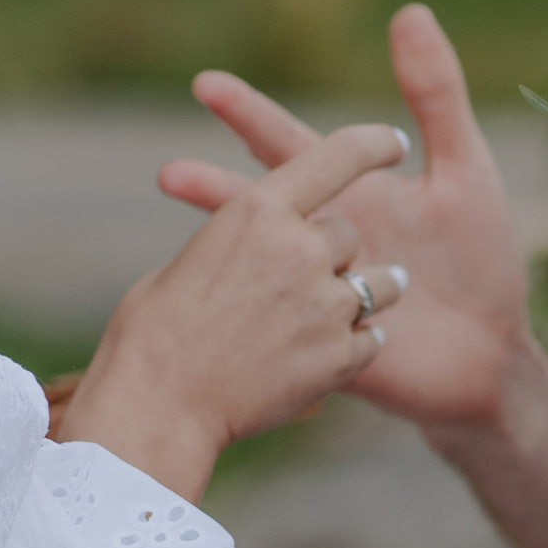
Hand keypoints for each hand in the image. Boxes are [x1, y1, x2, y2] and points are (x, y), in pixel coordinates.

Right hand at [56, 123, 407, 501]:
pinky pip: (370, 339)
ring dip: (359, 296)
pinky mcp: (338, 356)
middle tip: (295, 288)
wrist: (156, 406)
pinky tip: (318, 360)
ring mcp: (325, 304)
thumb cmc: (152, 333)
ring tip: (324, 319)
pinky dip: (353, 347)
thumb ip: (241, 246)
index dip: (371, 145)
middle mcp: (301, 249)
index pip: (336, 157)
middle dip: (331, 256)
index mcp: (258, 210)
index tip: (394, 141)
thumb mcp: (190, 262)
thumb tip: (260, 251)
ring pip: (378, 285)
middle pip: (349, 235)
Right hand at [173, 4, 530, 431]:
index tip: (204, 84)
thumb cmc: (478, 258)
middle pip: (263, 204)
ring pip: (283, 266)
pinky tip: (267, 332)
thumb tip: (408, 9)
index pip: (285, 144)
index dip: (247, 112)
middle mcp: (321, 242)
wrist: (493, 358)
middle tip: (169, 172)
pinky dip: (302, 323)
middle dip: (217, 188)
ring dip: (265, 262)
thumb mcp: (466, 172)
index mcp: (345, 198)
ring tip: (238, 259)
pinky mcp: (331, 350)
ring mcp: (320, 297)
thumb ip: (437, 95)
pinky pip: (316, 325)